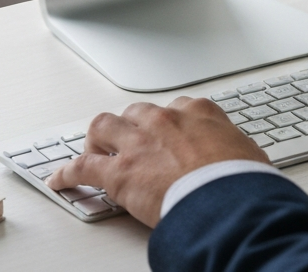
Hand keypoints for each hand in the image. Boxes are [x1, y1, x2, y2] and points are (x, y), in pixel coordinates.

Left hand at [47, 96, 268, 226]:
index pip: (175, 108)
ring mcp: (138, 142)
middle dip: (130, 127)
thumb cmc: (242, 181)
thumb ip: (236, 149)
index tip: (165, 135)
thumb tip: (241, 159)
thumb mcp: (248, 155)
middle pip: (136, 112)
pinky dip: (68, 173)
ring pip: (104, 126)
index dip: (166, 125)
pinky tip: (59, 180)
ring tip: (94, 151)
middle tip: (128, 143)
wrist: (227, 200)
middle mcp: (164, 119)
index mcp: (197, 112)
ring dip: (98, 139)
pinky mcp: (119, 172)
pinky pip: (83, 167)